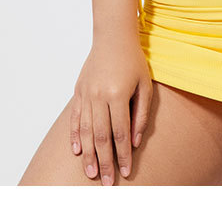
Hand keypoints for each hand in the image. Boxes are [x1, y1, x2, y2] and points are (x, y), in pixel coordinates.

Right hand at [70, 29, 152, 182]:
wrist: (112, 36)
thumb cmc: (133, 61)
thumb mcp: (145, 86)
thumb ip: (141, 114)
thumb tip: (135, 142)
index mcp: (117, 95)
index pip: (120, 133)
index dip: (123, 156)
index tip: (126, 173)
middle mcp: (98, 96)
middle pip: (101, 137)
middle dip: (105, 162)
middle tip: (107, 183)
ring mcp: (85, 94)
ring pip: (86, 131)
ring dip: (88, 155)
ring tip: (91, 174)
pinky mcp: (78, 92)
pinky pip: (75, 119)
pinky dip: (76, 136)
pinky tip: (77, 151)